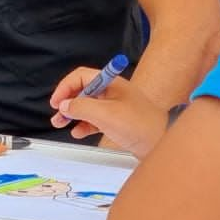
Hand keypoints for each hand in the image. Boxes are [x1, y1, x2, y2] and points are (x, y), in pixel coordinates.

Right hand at [49, 67, 168, 156]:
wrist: (163, 143)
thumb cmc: (140, 125)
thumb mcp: (105, 114)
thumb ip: (81, 107)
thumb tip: (64, 105)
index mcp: (111, 83)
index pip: (81, 76)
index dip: (65, 87)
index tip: (56, 102)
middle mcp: (112, 92)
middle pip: (82, 91)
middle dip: (67, 102)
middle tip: (56, 114)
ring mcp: (115, 107)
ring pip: (87, 106)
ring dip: (72, 115)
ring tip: (61, 124)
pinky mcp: (117, 121)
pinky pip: (95, 120)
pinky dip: (84, 125)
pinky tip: (78, 132)